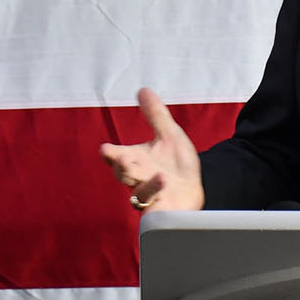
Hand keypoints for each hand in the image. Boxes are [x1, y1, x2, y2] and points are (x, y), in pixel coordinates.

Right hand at [99, 87, 204, 211]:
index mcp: (137, 160)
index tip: (105, 149)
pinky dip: (158, 194)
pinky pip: (156, 208)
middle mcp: (139, 178)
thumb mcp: (169, 135)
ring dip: (143, 184)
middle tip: (121, 158)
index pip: (117, 156)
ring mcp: (149, 196)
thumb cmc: (176, 164)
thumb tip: (143, 89)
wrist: (194, 189)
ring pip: (138, 194)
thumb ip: (155, 115)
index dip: (111, 154)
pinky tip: (163, 181)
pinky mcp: (162, 210)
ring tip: (150, 173)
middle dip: (122, 167)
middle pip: (124, 175)